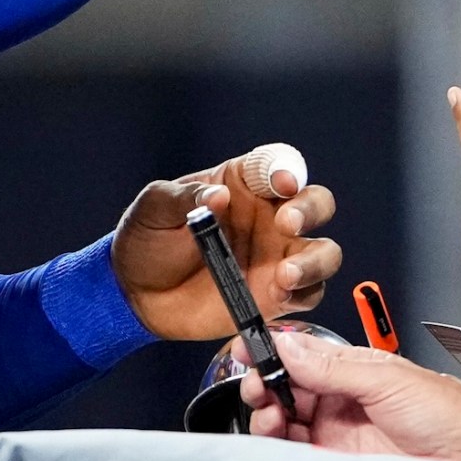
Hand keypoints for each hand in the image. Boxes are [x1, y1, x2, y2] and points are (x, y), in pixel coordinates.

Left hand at [111, 146, 339, 341]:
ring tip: (286, 273)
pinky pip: (308, 294)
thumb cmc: (147, 238)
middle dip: (310, 209)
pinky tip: (278, 294)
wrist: (136, 293)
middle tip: (286, 224)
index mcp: (243, 184)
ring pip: (324, 252)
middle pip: (316, 203)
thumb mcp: (154, 207)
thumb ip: (185, 197)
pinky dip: (302, 293)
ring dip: (315, 260)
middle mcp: (270, 216)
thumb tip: (218, 196)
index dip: (286, 169)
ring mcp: (278, 257)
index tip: (281, 183)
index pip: (278, 165)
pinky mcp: (277, 295)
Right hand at [239, 332, 460, 460]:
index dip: (272, 352)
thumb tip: (289, 343)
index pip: (301, 356)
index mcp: (355, 370)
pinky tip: (275, 437)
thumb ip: (333, 365)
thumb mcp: (387, 378)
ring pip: (284, 421)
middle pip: (285, 389)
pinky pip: (296, 454)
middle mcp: (342, 401)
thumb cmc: (452, 417)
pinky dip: (277, 445)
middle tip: (257, 386)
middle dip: (264, 383)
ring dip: (266, 413)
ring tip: (268, 412)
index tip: (247, 351)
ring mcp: (338, 434)